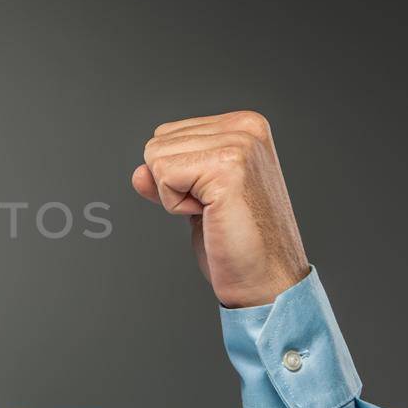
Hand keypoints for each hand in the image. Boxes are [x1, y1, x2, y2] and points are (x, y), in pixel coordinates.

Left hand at [131, 110, 308, 307]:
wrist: (268, 280)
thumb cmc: (239, 244)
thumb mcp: (198, 199)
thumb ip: (169, 176)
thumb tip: (139, 173)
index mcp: (244, 126)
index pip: (167, 134)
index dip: (177, 176)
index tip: (215, 198)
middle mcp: (245, 128)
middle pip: (158, 143)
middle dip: (174, 183)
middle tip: (216, 209)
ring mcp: (239, 144)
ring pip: (156, 158)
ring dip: (176, 196)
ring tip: (216, 212)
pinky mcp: (227, 166)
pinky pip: (163, 176)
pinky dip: (176, 205)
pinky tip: (212, 216)